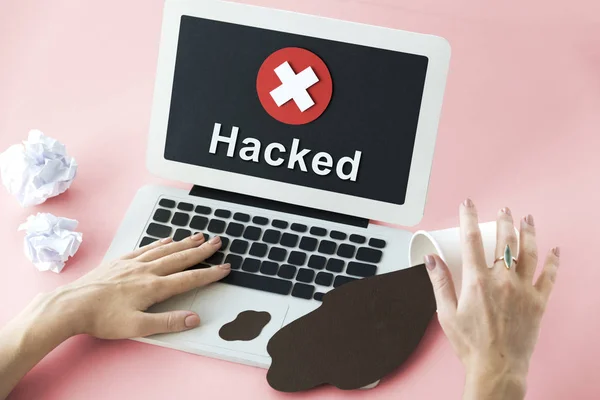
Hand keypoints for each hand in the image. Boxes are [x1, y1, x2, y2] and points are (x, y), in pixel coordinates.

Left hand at [31, 233, 230, 339]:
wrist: (71, 305)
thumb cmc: (102, 318)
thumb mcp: (137, 327)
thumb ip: (168, 322)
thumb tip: (193, 319)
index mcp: (153, 287)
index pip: (188, 278)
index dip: (209, 273)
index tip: (224, 268)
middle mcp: (146, 271)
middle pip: (180, 258)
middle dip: (201, 251)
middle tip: (217, 242)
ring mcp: (133, 264)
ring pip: (165, 250)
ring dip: (184, 243)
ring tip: (198, 236)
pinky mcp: (120, 262)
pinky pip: (145, 248)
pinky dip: (159, 243)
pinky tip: (166, 240)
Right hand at [424, 200, 559, 399]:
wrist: (497, 367)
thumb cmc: (471, 343)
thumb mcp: (447, 312)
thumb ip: (440, 282)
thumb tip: (431, 259)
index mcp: (477, 281)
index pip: (471, 239)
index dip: (469, 217)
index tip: (468, 204)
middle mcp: (502, 280)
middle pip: (505, 241)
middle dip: (504, 220)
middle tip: (504, 210)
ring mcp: (523, 290)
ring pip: (529, 252)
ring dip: (528, 232)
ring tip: (527, 219)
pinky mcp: (538, 302)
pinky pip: (549, 276)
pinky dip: (553, 261)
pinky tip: (555, 249)